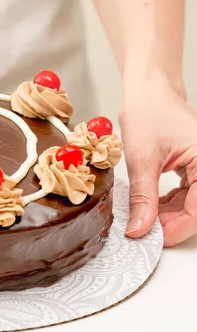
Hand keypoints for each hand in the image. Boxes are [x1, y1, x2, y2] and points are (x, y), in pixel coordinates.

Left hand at [121, 76, 196, 245]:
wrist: (148, 92)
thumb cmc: (148, 113)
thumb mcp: (142, 160)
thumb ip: (143, 198)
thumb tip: (140, 229)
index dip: (176, 229)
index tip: (151, 239)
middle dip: (171, 224)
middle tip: (143, 230)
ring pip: (193, 205)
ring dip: (168, 216)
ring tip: (142, 216)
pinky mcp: (196, 168)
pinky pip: (188, 195)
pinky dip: (169, 204)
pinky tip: (151, 205)